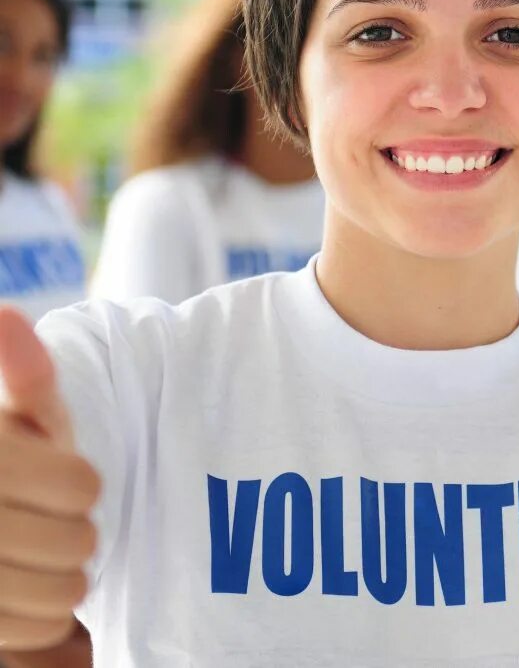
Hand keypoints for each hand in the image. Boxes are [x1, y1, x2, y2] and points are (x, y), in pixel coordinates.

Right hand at [0, 308, 98, 651]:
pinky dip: (42, 620)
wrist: (4, 518)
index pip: (81, 486)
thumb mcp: (23, 419)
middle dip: (78, 531)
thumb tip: (8, 313)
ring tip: (39, 556)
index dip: (83, 483)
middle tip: (56, 521)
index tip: (66, 479)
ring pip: (60, 596)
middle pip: (77, 544)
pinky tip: (23, 592)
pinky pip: (36, 634)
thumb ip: (25, 373)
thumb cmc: (11, 468)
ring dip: (64, 580)